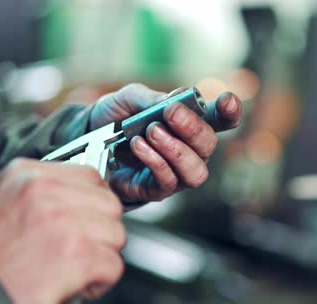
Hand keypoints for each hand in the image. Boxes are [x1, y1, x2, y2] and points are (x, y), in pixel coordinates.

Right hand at [0, 158, 125, 303]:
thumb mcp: (7, 204)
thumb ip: (47, 193)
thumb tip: (88, 195)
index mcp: (25, 174)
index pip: (90, 176)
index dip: (94, 204)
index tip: (87, 221)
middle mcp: (43, 190)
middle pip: (109, 204)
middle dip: (102, 231)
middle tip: (79, 250)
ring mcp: (61, 220)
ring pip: (117, 234)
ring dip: (102, 257)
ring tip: (73, 268)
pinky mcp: (77, 253)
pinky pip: (115, 265)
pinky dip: (102, 282)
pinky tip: (77, 285)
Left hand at [89, 83, 241, 202]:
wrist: (87, 140)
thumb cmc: (116, 118)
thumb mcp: (129, 98)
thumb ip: (152, 98)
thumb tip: (176, 100)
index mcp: (190, 123)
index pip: (221, 120)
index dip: (230, 112)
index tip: (227, 101)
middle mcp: (189, 150)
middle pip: (209, 145)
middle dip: (193, 128)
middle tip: (171, 113)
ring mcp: (176, 172)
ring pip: (196, 171)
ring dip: (177, 150)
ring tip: (152, 132)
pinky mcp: (157, 190)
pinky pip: (168, 181)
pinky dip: (155, 161)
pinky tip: (139, 145)